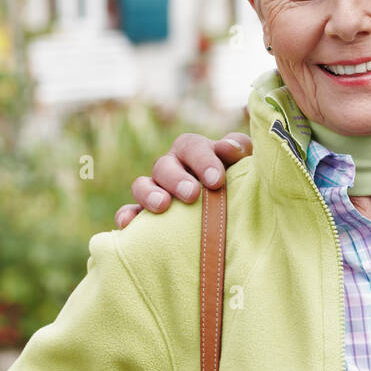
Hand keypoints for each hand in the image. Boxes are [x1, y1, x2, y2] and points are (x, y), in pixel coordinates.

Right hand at [114, 132, 252, 228]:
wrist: (234, 203)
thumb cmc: (238, 176)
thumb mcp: (243, 160)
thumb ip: (238, 148)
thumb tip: (226, 148)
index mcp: (193, 150)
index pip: (191, 146)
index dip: (203, 161)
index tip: (217, 181)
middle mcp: (171, 166)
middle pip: (164, 165)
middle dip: (176, 179)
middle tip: (191, 195)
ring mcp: (155, 189)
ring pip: (141, 184)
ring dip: (149, 194)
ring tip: (162, 206)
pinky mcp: (145, 213)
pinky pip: (129, 212)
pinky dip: (127, 216)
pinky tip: (129, 225)